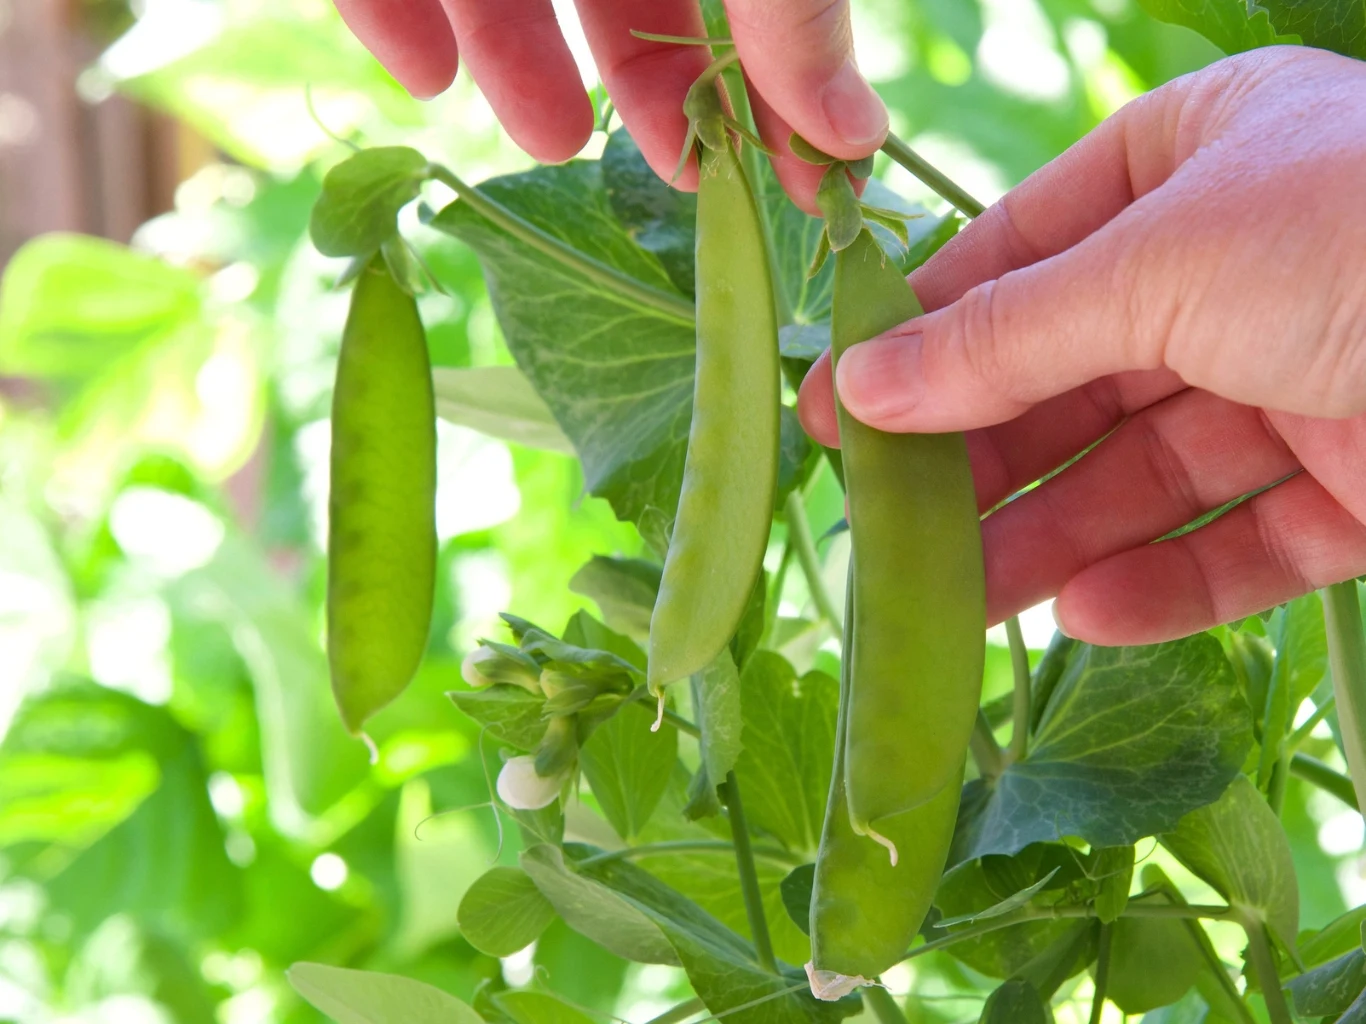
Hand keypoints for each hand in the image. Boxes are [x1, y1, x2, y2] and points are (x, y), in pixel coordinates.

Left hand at [329, 0, 886, 205]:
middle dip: (652, 83)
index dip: (776, 88)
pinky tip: (420, 76)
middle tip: (680, 173)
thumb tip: (856, 134)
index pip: (751, 3)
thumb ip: (788, 8)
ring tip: (548, 137)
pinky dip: (396, 16)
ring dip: (525, 63)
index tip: (801, 184)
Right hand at [798, 46, 1365, 646]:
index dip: (923, 335)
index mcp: (1197, 163)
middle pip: (1074, 376)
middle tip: (884, 528)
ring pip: (1144, 472)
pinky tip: (1085, 616)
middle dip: (981, 456)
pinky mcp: (1360, 481)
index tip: (837, 411)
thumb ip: (1004, 336)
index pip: (1022, 253)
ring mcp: (1302, 374)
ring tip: (959, 604)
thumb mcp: (1158, 265)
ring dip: (1051, 538)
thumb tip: (863, 387)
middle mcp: (1243, 265)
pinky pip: (1241, 540)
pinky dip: (1166, 583)